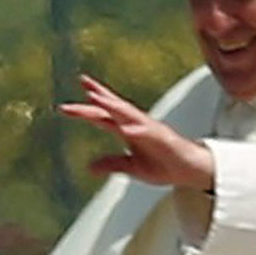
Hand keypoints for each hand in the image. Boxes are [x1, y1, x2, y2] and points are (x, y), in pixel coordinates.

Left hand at [58, 75, 214, 191]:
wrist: (189, 170)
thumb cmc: (163, 164)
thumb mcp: (131, 167)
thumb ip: (112, 164)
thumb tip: (89, 167)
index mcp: (127, 130)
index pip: (103, 116)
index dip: (86, 109)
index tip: (65, 105)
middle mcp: (136, 124)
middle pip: (112, 107)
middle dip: (97, 96)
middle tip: (82, 84)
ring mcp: (150, 129)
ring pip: (128, 113)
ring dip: (112, 104)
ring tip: (96, 96)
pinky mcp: (162, 138)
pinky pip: (147, 132)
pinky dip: (136, 129)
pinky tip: (125, 128)